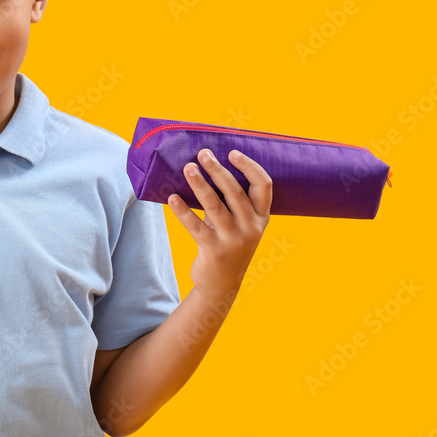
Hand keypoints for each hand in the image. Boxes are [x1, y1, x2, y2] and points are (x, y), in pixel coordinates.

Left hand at [168, 149, 272, 301]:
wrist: (222, 283)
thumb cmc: (228, 242)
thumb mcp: (239, 222)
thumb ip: (232, 200)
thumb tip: (208, 166)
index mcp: (262, 216)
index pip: (264, 185)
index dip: (249, 167)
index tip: (232, 153)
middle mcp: (252, 227)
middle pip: (235, 191)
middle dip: (218, 170)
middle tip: (203, 153)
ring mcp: (234, 239)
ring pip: (215, 205)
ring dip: (200, 184)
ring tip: (188, 167)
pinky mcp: (214, 250)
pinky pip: (196, 226)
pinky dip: (183, 211)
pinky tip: (172, 197)